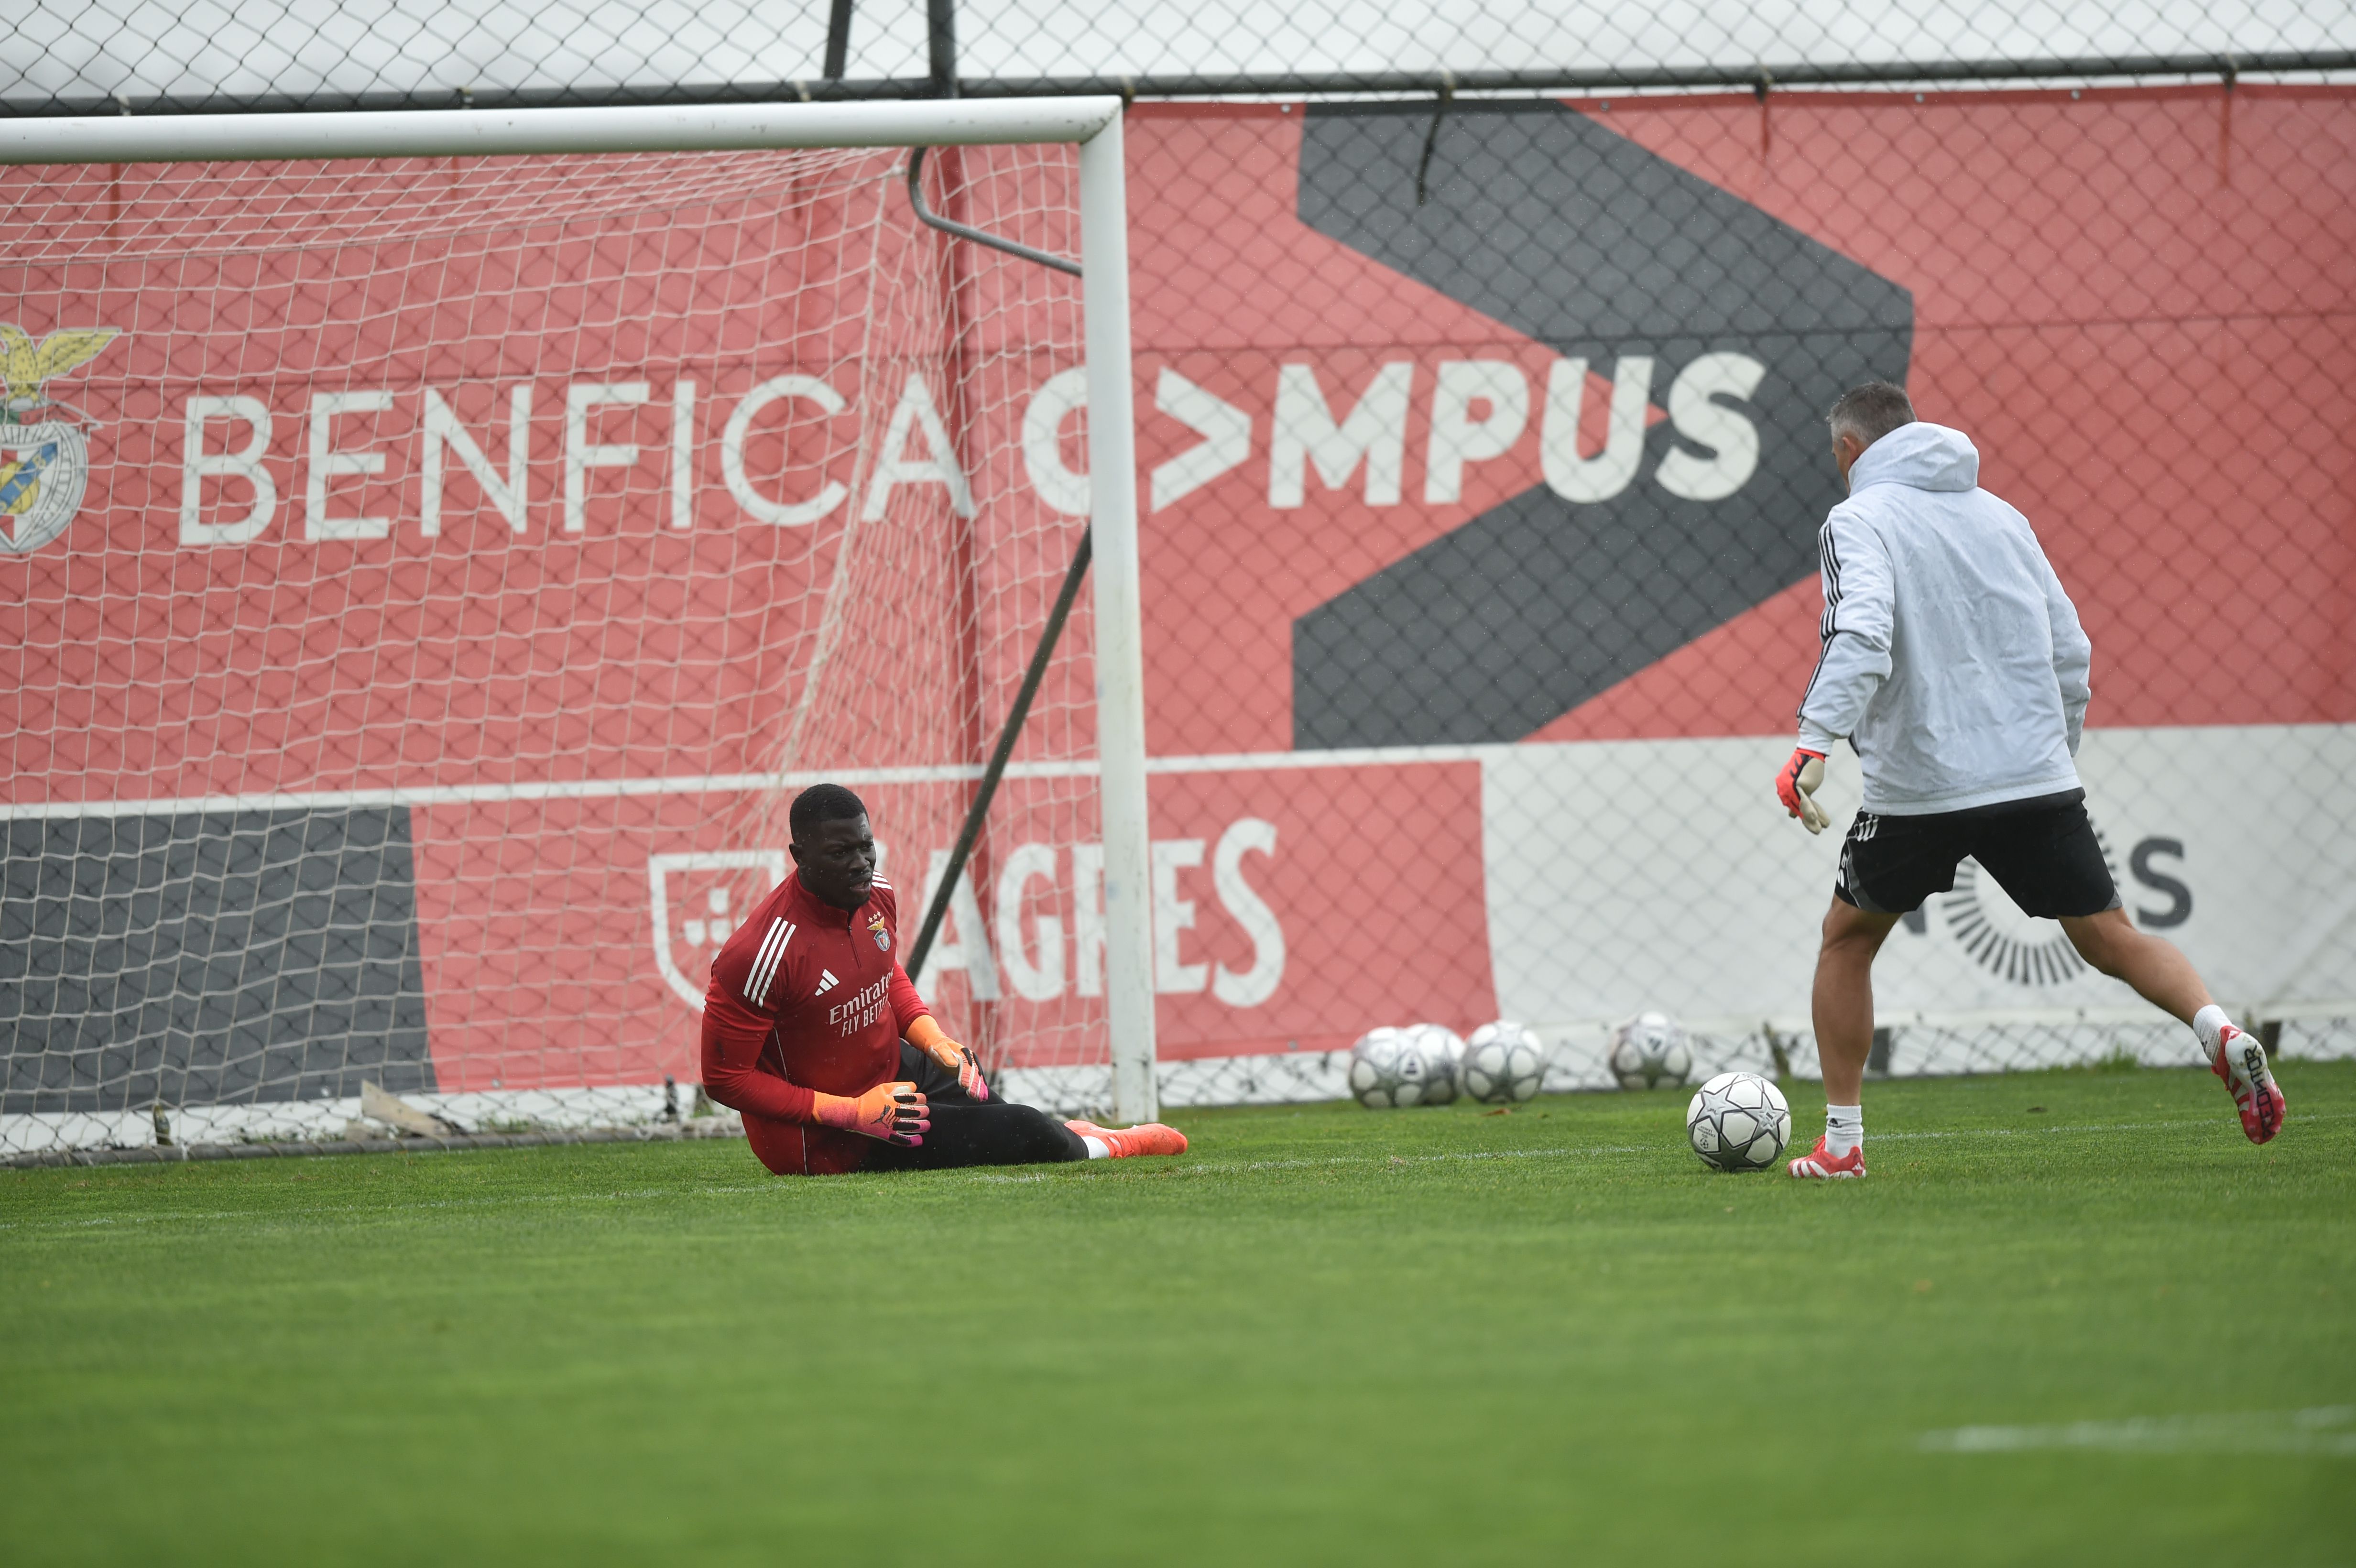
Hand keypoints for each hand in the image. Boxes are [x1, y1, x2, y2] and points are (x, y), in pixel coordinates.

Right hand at [812, 1081, 928, 1144]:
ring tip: (926, 1125)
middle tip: (924, 1112)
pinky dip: (913, 1141)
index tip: (921, 1100)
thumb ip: (900, 1085)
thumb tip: (914, 1087)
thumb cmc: (869, 1099)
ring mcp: (893, 1125)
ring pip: (915, 1126)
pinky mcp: (889, 1135)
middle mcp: (897, 1113)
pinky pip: (904, 1140)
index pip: (918, 1098)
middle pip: (919, 1112)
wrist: (855, 1114)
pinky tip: (920, 1140)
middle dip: (925, 1111)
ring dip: (923, 1125)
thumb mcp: (884, 1087)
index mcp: (897, 1100)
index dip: (922, 1099)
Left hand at [907, 1016, 989, 1101]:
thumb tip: (953, 1065)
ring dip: (980, 1088)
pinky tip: (983, 1095)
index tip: (964, 1086)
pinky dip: (981, 1087)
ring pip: (978, 1076)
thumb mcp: (939, 1050)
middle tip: (974, 1096)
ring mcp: (972, 1064)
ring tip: (981, 1099)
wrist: (940, 1045)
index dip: (966, 1075)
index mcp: (964, 1052)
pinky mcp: (971, 1070)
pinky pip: (978, 1079)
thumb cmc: (938, 1048)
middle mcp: (971, 1058)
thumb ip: (946, 1056)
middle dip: (975, 1085)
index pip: (966, 1065)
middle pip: (974, 1072)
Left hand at [1776, 747, 1831, 834]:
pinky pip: (1805, 801)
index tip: (1813, 827)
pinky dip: (1810, 810)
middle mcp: (1783, 790)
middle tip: (1817, 831)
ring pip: (1801, 807)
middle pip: (1797, 809)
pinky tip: (1815, 818)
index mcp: (1783, 791)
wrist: (1810, 755)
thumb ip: (1799, 798)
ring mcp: (1790, 788)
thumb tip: (1792, 815)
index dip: (1805, 817)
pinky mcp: (1799, 786)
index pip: (1793, 807)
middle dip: (1808, 822)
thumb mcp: (1803, 786)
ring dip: (1811, 819)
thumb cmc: (1808, 770)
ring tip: (1819, 829)